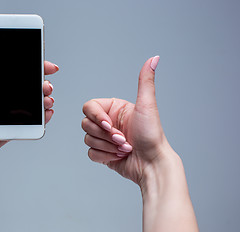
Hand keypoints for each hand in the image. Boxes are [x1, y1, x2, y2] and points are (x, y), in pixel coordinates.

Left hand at [0, 33, 58, 165]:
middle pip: (32, 85)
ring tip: (46, 99)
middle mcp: (7, 96)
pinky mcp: (18, 124)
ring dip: (47, 98)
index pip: (20, 70)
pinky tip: (46, 112)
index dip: (36, 66)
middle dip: (44, 82)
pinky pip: (36, 119)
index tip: (47, 64)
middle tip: (46, 85)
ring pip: (37, 101)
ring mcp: (14, 110)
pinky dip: (45, 115)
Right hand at [82, 56, 171, 184]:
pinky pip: (91, 153)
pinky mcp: (103, 153)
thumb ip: (145, 81)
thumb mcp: (147, 106)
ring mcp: (104, 138)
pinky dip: (105, 156)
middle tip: (123, 139)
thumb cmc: (151, 136)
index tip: (110, 126)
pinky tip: (119, 156)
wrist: (152, 164)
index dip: (96, 118)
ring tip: (125, 148)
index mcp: (114, 109)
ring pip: (87, 139)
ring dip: (108, 147)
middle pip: (86, 124)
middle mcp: (108, 122)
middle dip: (105, 135)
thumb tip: (154, 58)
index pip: (89, 107)